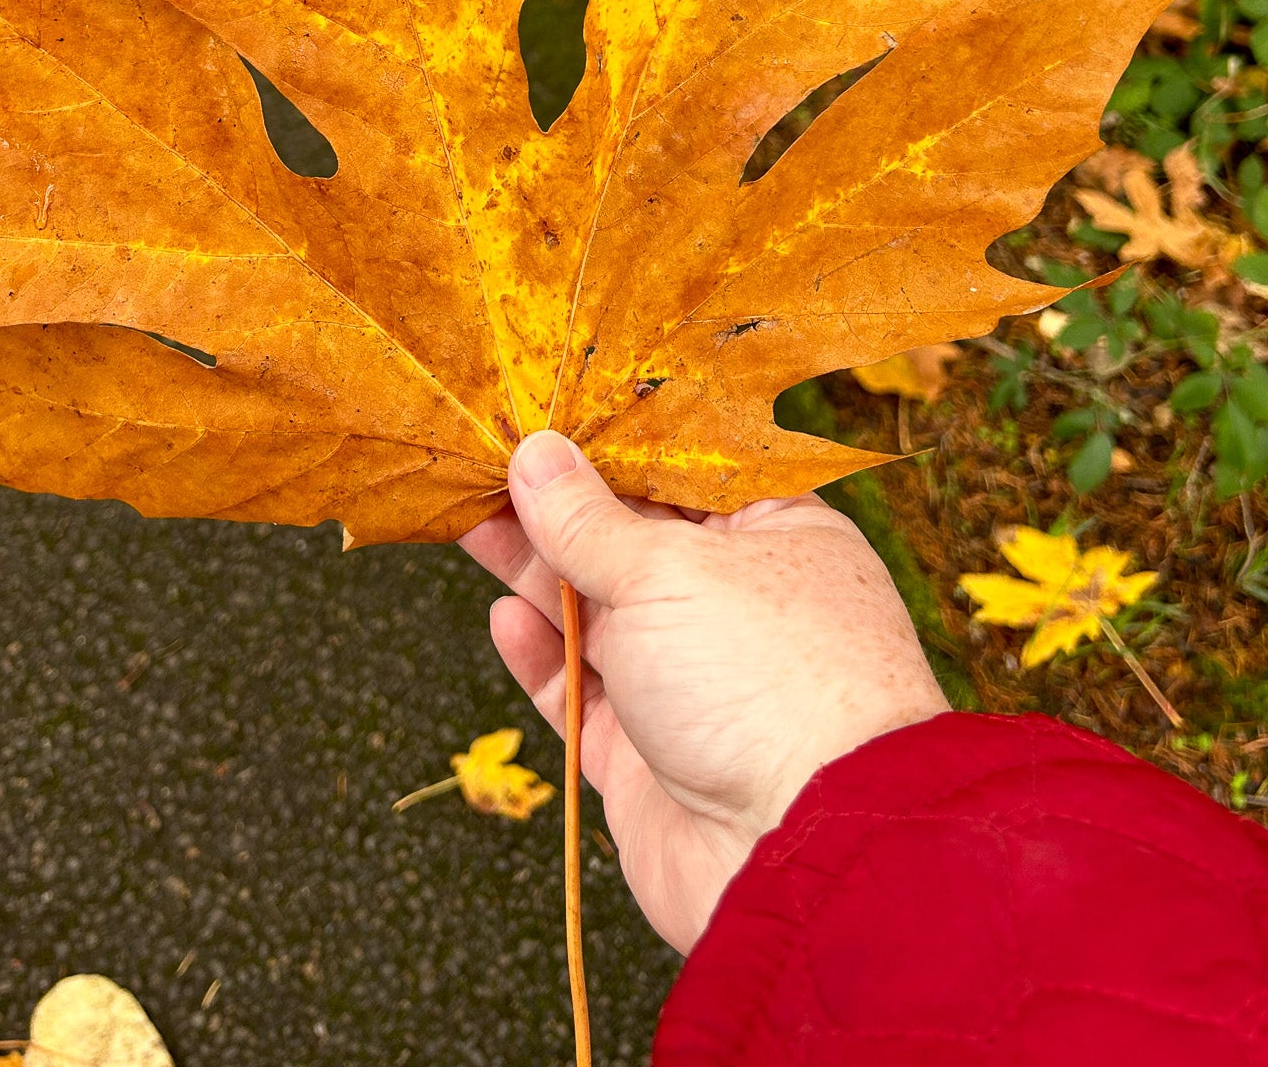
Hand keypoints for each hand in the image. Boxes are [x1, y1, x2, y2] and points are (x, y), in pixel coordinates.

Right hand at [460, 430, 947, 952]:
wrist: (798, 856)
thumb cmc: (766, 680)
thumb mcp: (668, 571)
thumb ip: (587, 519)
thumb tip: (537, 454)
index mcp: (776, 538)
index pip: (685, 474)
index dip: (614, 443)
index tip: (546, 411)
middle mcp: (737, 606)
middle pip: (633, 541)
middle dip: (559, 506)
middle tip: (484, 461)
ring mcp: (692, 682)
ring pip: (596, 613)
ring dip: (535, 571)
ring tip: (470, 521)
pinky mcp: (647, 755)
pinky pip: (580, 694)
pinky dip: (540, 657)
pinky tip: (503, 617)